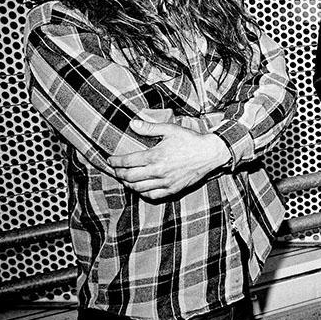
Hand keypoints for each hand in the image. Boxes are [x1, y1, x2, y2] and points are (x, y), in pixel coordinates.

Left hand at [109, 120, 231, 199]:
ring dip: (128, 184)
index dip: (115, 161)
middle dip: (118, 173)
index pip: (127, 162)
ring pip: (138, 188)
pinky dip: (142, 193)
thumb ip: (149, 128)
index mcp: (155, 156)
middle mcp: (158, 172)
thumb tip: (132, 124)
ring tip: (125, 179)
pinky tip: (140, 188)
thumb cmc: (191, 140)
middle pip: (129, 177)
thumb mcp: (170, 129)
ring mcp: (165, 183)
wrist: (210, 154)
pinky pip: (152, 196)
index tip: (110, 160)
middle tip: (115, 169)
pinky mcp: (173, 190)